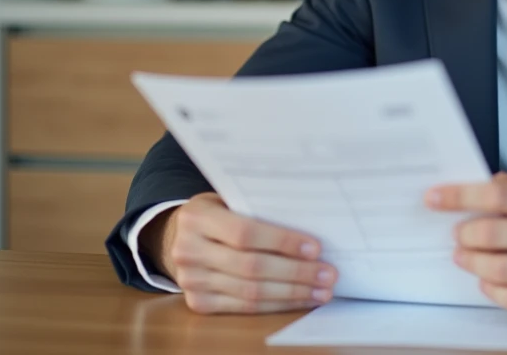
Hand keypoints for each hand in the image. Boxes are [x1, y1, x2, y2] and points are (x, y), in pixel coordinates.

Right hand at [142, 193, 336, 313]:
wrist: (178, 236)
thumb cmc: (218, 212)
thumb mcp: (229, 199)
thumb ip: (258, 208)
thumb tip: (312, 222)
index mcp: (197, 217)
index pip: (245, 233)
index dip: (282, 242)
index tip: (315, 248)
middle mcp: (189, 250)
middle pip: (251, 267)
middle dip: (295, 273)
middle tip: (328, 274)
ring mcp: (191, 280)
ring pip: (250, 292)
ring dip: (292, 293)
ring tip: (322, 291)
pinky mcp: (198, 302)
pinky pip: (244, 308)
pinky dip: (277, 305)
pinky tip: (300, 299)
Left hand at [426, 174, 506, 316]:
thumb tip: (486, 186)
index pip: (501, 194)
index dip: (461, 196)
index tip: (436, 197)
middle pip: (494, 234)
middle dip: (465, 235)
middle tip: (458, 234)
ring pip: (501, 271)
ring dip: (473, 263)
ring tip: (467, 256)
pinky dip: (494, 291)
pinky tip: (489, 282)